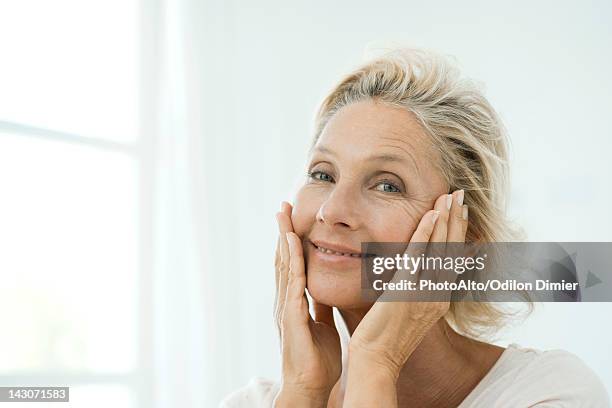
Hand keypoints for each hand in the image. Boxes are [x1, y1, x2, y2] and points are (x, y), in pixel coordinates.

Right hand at [273, 202, 341, 406]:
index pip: (291, 265)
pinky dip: (293, 260)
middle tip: (282, 207)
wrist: (310, 385)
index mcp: (294, 302)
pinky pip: (293, 282)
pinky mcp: (292, 315)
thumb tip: (325, 290)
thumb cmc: (317, 359)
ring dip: (284, 239)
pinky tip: (293, 244)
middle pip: (283, 259)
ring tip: (283, 216)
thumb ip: (320, 307)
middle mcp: (286, 301)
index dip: (290, 242)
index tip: (292, 220)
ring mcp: (286, 307)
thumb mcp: (322, 324)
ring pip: (284, 265)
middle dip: (283, 232)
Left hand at [344, 190, 468, 406]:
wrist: (377, 359)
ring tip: (450, 196)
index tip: (460, 212)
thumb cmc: (385, 337)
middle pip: (450, 250)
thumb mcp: (407, 312)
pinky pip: (418, 256)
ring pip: (439, 249)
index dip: (456, 234)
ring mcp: (424, 292)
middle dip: (456, 220)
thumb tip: (413, 274)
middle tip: (461, 194)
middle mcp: (437, 294)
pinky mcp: (406, 290)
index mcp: (438, 299)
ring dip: (445, 219)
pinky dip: (426, 234)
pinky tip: (431, 215)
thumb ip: (415, 292)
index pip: (451, 260)